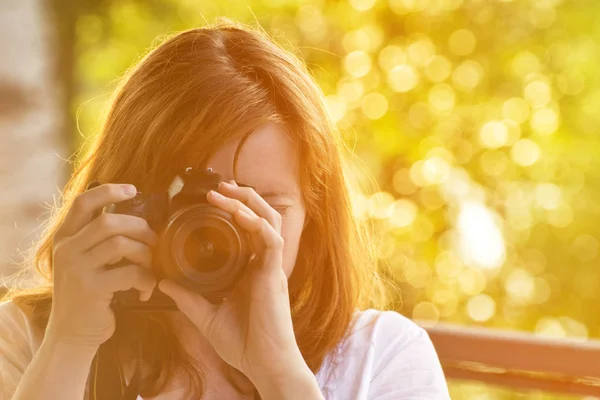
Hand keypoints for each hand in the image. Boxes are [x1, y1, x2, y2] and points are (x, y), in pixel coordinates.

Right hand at [46, 183, 158, 348]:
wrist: (72, 333)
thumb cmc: (87, 294)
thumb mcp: (84, 261)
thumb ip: (98, 240)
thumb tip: (134, 220)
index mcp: (65, 238)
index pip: (82, 202)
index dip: (109, 191)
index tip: (133, 190)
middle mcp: (66, 250)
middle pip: (109, 222)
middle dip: (140, 228)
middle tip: (153, 242)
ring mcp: (77, 269)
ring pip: (122, 244)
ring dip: (145, 255)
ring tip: (150, 268)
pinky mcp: (92, 289)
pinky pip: (130, 273)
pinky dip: (146, 280)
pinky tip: (146, 290)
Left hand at [158, 180, 306, 384]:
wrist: (263, 364)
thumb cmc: (243, 343)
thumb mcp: (206, 317)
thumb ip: (188, 298)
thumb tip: (163, 282)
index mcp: (250, 270)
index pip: (247, 231)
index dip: (234, 211)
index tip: (210, 200)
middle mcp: (263, 263)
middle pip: (261, 218)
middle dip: (242, 198)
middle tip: (218, 186)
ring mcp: (270, 267)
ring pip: (268, 221)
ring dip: (247, 202)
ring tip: (224, 191)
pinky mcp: (273, 274)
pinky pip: (270, 239)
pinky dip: (255, 222)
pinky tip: (238, 213)